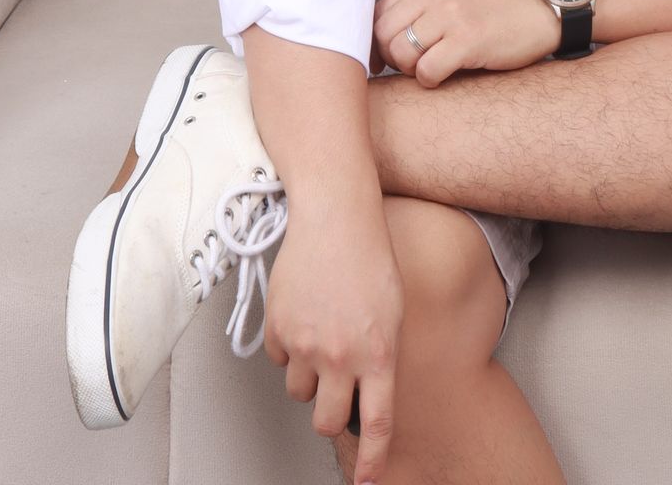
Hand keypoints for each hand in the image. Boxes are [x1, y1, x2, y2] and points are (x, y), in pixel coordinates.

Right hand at [261, 191, 402, 484]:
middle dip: (328, 414)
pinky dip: (288, 347)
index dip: (371, 460)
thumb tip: (365, 393)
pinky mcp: (279, 327)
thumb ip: (379, 357)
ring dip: (307, 376)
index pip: (377, 423)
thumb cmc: (369, 255)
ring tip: (320, 334)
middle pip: (325, 421)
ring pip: (298, 392)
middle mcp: (342, 355)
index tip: (366, 482)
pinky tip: (303, 313)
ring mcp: (307, 343)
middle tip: (331, 393)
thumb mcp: (392, 312)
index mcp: (379, 353)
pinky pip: (278, 360)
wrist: (336, 214)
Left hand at [373, 0, 559, 85]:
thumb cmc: (500, 2)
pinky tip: (444, 76)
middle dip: (392, 56)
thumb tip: (385, 34)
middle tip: (411, 66)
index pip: (380, 9)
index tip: (388, 57)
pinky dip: (429, 80)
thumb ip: (423, 0)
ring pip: (400, 52)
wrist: (544, 6)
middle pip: (384, 32)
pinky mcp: (467, 39)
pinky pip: (426, 70)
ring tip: (430, 69)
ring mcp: (451, 13)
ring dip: (410, 69)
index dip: (379, 39)